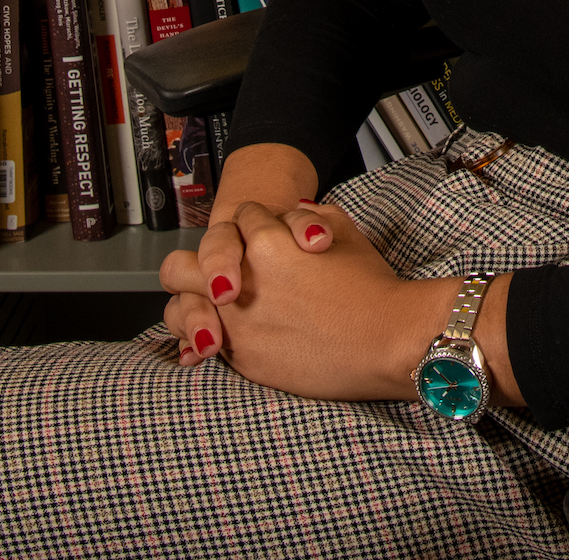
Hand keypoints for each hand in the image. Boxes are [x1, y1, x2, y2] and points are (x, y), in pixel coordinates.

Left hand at [159, 198, 455, 401]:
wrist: (388, 339)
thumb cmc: (372, 287)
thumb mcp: (344, 232)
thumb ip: (309, 216)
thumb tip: (294, 212)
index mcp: (266, 242)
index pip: (238, 222)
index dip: (251, 231)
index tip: (261, 245)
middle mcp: (242, 281)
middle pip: (183, 264)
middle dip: (194, 267)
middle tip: (213, 276)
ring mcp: (237, 322)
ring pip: (180, 307)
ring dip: (191, 305)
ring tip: (211, 309)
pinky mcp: (242, 358)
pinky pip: (201, 346)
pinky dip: (205, 341)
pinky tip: (217, 339)